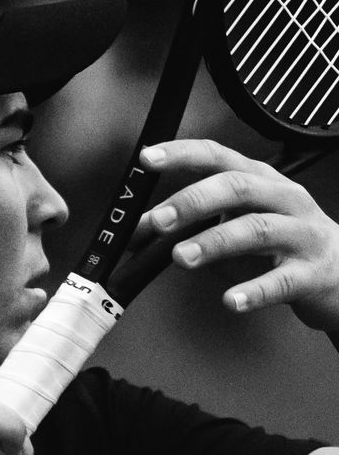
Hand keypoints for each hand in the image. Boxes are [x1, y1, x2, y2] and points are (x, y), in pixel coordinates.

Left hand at [133, 138, 338, 330]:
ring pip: (256, 230)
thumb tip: (141, 228)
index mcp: (260, 180)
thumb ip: (193, 223)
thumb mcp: (237, 224)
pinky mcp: (311, 273)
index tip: (148, 159)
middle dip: (193, 201)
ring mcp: (300, 234)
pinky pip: (281, 281)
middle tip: (160, 221)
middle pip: (237, 188)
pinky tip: (231, 300)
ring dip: (213, 242)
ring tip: (181, 258)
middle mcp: (283, 199)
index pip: (218, 156)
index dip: (182, 154)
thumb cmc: (284, 244)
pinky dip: (253, 291)